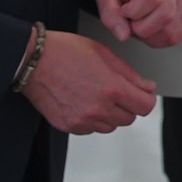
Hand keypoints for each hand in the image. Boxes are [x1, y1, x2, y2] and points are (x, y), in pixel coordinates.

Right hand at [21, 30, 158, 134]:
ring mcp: (83, 120)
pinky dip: (92, 120)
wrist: (32, 60)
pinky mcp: (68, 126)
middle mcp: (99, 109)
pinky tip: (83, 101)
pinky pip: (90, 130)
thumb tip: (148, 88)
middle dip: (128, 105)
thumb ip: (130, 75)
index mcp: (112, 89)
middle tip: (116, 91)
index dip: (146, 98)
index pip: (146, 106)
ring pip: (110, 126)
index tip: (142, 93)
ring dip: (110, 114)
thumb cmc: (65, 51)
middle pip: (129, 119)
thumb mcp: (105, 54)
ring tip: (97, 94)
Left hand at [97, 0, 181, 47]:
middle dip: (142, 28)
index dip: (132, 12)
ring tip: (142, 24)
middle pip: (165, 16)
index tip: (124, 10)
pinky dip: (159, 38)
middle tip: (132, 21)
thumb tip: (123, 35)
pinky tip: (151, 29)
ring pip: (171, 30)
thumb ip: (110, 15)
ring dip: (151, 36)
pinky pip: (176, 36)